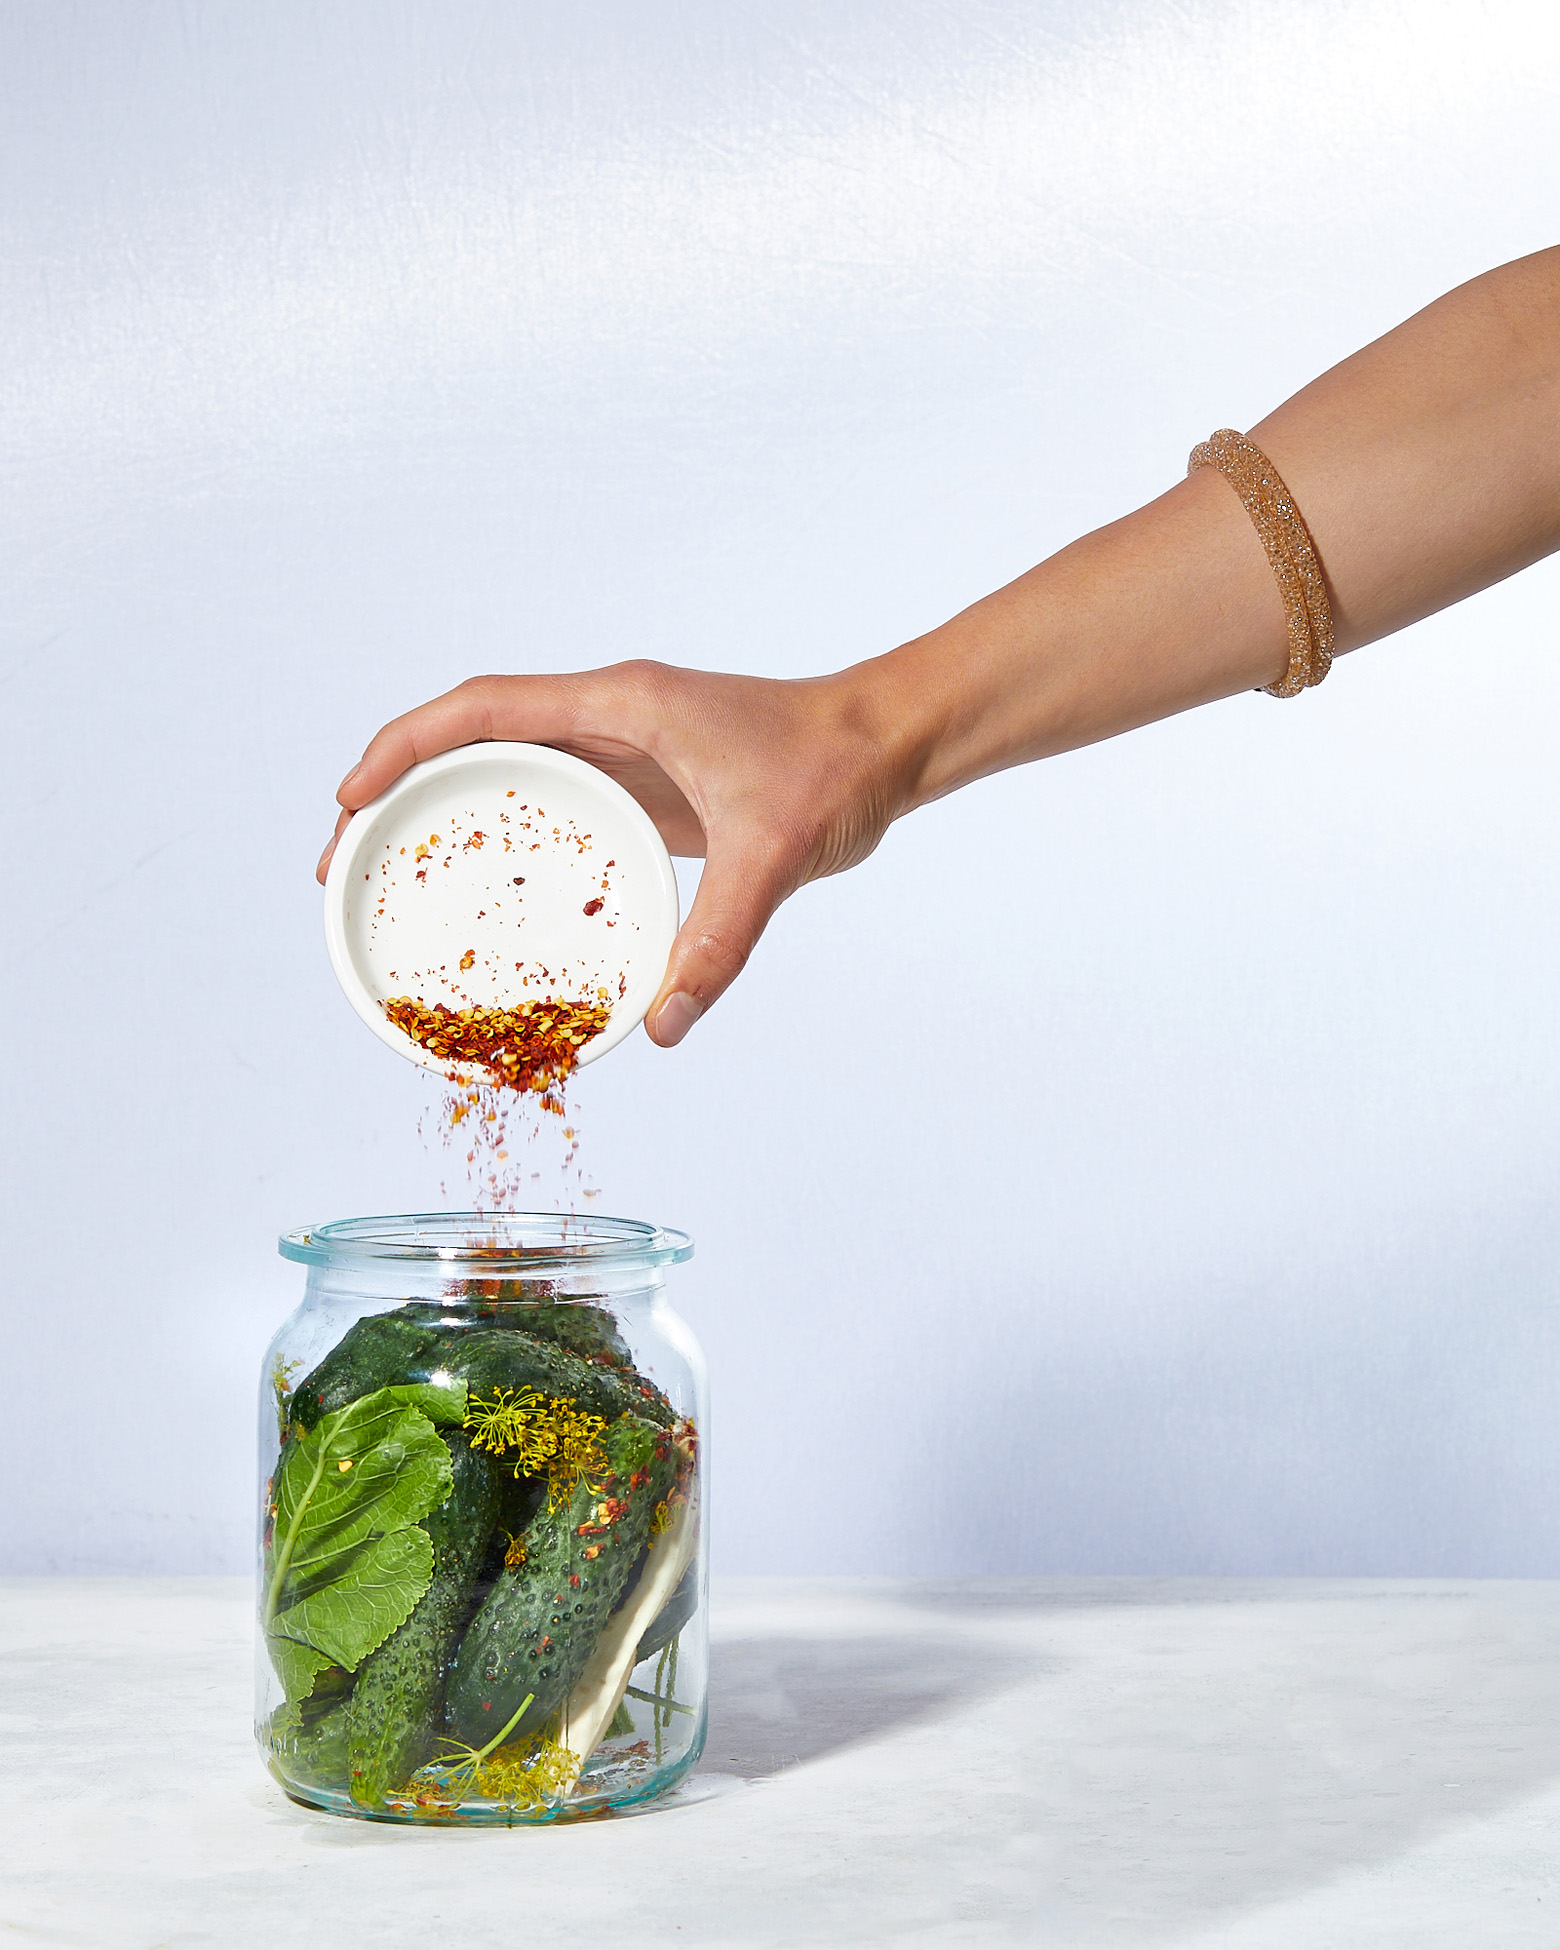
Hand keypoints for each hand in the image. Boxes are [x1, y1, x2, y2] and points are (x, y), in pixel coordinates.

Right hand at [316, 661, 913, 1044]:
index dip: (405, 747)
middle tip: (346, 864)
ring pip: (505, 773)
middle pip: (471, 742)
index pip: (484, 708)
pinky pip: (552, 808)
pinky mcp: (642, 789)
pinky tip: (492, 901)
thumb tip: (667, 1026)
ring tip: (393, 883)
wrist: (888, 745)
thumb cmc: (835, 767)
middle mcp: (609, 720)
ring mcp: (622, 753)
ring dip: (444, 817)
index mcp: (621, 705)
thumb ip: (721, 937)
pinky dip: (506, 845)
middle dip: (398, 792)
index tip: (353, 798)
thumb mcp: (774, 854)